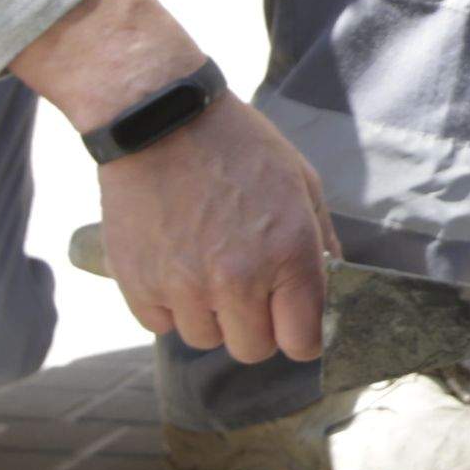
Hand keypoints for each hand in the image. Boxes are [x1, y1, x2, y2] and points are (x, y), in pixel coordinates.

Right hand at [95, 96, 337, 366]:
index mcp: (288, 254)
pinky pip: (159, 324)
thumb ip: (321, 241)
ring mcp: (184, 286)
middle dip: (254, 326)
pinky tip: (172, 261)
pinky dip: (166, 303)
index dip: (300, 335)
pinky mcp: (138, 284)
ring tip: (203, 263)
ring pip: (204, 338)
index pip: (302, 343)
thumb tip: (331, 288)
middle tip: (245, 287)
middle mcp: (238, 279)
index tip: (291, 320)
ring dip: (208, 313)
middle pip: (252, 350)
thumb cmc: (236, 145)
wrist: (159, 119)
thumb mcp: (300, 181)